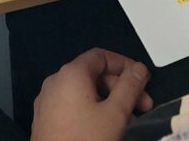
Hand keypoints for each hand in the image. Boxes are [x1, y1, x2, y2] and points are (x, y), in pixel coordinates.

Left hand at [30, 49, 152, 140]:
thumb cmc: (85, 139)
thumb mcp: (116, 113)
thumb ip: (130, 87)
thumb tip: (139, 69)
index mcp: (71, 73)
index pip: (101, 56)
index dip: (125, 65)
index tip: (142, 80)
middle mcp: (55, 81)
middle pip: (93, 74)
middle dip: (120, 87)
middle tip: (142, 106)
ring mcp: (47, 100)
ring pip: (84, 92)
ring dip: (108, 101)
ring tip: (126, 120)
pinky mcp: (45, 118)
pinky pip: (72, 105)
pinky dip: (91, 109)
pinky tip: (104, 127)